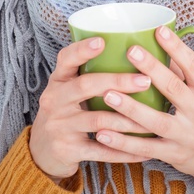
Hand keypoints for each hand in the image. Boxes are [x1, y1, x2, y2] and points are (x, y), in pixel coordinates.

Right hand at [28, 36, 153, 182]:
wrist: (42, 151)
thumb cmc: (65, 113)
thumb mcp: (67, 91)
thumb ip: (88, 76)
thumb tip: (132, 56)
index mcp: (57, 81)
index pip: (66, 59)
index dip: (82, 50)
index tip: (102, 41)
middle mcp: (54, 100)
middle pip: (85, 86)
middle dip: (118, 82)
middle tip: (145, 80)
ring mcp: (59, 126)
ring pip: (98, 120)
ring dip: (127, 120)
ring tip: (151, 118)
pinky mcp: (67, 149)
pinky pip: (101, 151)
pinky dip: (125, 152)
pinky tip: (146, 151)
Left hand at [93, 25, 193, 193]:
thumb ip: (184, 72)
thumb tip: (160, 42)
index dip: (177, 48)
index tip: (159, 30)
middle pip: (174, 88)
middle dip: (152, 69)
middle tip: (131, 51)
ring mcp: (186, 136)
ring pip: (156, 121)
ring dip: (131, 108)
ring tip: (108, 94)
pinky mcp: (173, 154)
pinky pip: (145, 149)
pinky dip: (123, 143)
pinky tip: (102, 134)